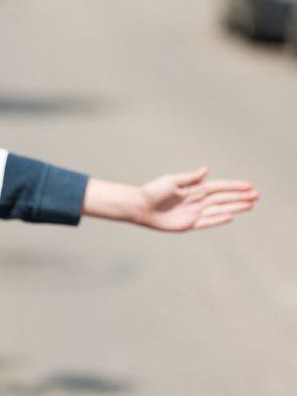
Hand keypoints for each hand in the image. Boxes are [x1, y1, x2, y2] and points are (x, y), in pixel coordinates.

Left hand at [137, 167, 258, 230]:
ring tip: (250, 205)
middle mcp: (196, 201)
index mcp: (194, 189)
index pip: (219, 187)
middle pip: (223, 198)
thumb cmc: (153, 192)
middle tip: (256, 196)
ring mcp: (193, 213)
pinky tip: (231, 216)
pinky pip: (207, 222)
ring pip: (219, 210)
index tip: (249, 186)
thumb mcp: (171, 181)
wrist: (140, 207)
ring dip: (234, 207)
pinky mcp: (188, 224)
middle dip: (239, 197)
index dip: (234, 186)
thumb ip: (190, 178)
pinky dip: (218, 219)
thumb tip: (206, 170)